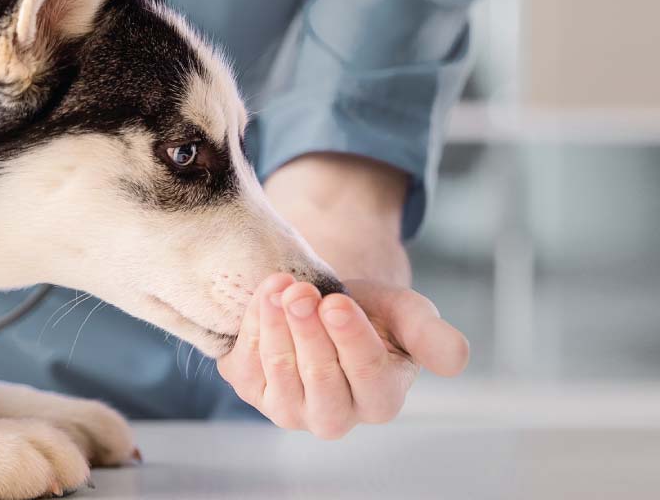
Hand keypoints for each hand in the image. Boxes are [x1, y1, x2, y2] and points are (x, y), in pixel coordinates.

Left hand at [217, 273, 468, 438]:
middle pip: (320, 377)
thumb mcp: (408, 316)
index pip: (366, 373)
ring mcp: (290, 408)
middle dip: (308, 331)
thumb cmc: (374, 314)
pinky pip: (248, 363)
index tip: (337, 304)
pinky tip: (265, 295)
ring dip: (276, 326)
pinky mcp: (254, 391)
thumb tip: (457, 361)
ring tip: (279, 287)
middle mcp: (335, 416)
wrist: (325, 306)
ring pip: (280, 371)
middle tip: (300, 292)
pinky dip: (253, 325)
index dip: (349, 338)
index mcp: (381, 400)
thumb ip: (432, 336)